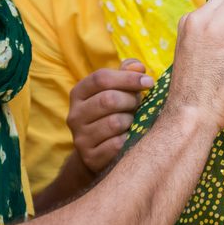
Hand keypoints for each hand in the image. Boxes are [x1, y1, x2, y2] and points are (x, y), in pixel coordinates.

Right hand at [67, 59, 154, 173]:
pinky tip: (130, 136)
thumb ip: (127, 73)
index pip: (101, 78)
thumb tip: (138, 67)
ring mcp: (80, 137)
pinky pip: (117, 144)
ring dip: (131, 120)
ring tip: (133, 120)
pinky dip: (129, 139)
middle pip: (108, 99)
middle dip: (131, 100)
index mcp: (79, 93)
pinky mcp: (90, 157)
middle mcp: (75, 115)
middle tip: (139, 104)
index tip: (149, 82)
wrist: (97, 151)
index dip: (128, 78)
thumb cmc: (112, 113)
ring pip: (114, 123)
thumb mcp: (116, 90)